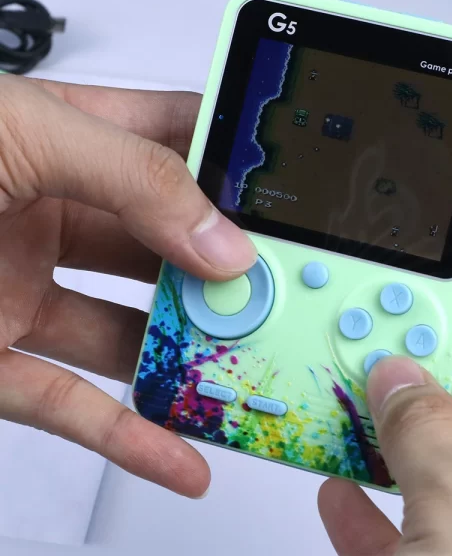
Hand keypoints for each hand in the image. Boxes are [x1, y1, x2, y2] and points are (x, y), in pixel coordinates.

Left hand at [0, 74, 255, 497]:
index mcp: (65, 140)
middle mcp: (58, 214)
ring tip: (247, 372)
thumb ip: (130, 175)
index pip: (174, 137)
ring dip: (192, 358)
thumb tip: (222, 239)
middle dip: (227, 272)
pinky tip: (182, 452)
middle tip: (279, 292)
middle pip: (171, 246)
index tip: (289, 188)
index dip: (234, 155)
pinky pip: (80, 403)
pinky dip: (133, 434)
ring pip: (136, 332)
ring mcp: (31, 290)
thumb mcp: (11, 136)